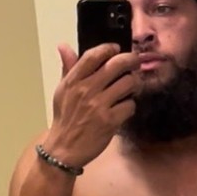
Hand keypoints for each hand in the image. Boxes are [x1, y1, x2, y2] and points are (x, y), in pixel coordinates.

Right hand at [44, 43, 140, 168]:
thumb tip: (64, 46)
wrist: (63, 149)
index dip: (109, 48)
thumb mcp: (62, 91)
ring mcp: (99, 105)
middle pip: (117, 64)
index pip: (93, 55)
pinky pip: (130, 105)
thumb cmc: (65, 119)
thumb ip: (67, 68)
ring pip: (128, 83)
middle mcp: (86, 90)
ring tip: (131, 88)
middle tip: (135, 63)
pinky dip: (130, 106)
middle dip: (131, 60)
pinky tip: (124, 109)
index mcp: (73, 81)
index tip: (116, 49)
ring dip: (134, 84)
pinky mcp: (110, 121)